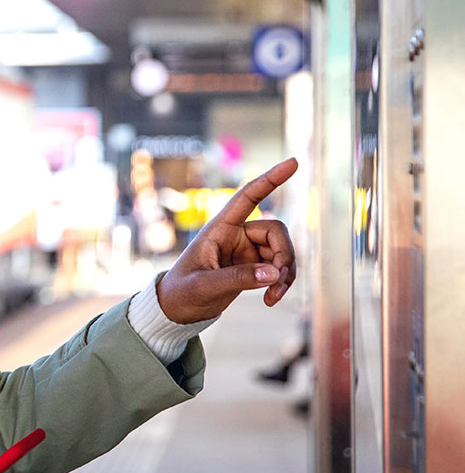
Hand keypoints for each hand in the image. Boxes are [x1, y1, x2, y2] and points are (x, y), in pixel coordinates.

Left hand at [157, 157, 297, 323]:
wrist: (178, 310)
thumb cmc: (182, 291)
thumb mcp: (204, 286)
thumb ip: (238, 279)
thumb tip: (274, 274)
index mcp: (219, 228)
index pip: (247, 197)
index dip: (270, 179)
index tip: (293, 162)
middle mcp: (236, 234)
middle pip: (276, 231)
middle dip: (284, 256)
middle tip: (277, 282)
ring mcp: (247, 250)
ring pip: (282, 250)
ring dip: (285, 273)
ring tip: (273, 296)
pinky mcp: (254, 266)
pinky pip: (279, 267)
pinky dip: (282, 282)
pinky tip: (271, 299)